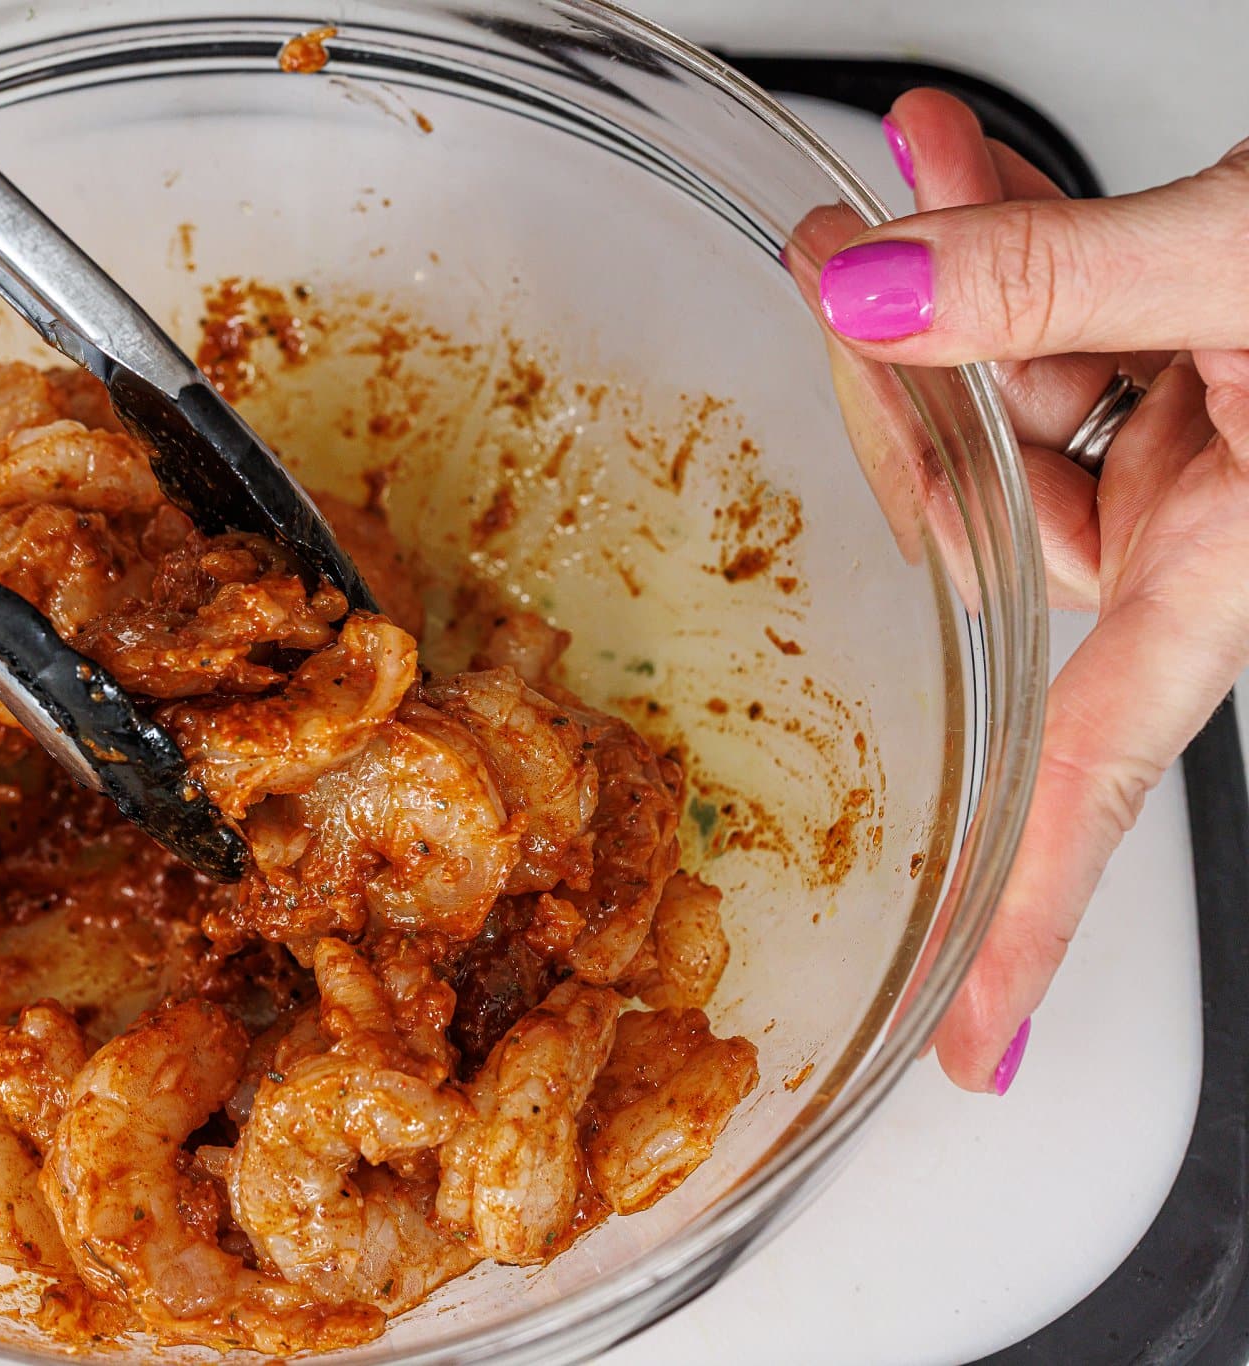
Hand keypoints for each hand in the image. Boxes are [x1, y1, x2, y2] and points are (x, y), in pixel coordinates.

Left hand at [818, 89, 1248, 1092]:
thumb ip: (1056, 280)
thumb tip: (872, 292)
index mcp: (1243, 566)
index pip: (1100, 778)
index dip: (1029, 918)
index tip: (968, 1041)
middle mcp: (1219, 527)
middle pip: (988, 529)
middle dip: (899, 401)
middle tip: (838, 274)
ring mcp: (1208, 445)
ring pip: (1012, 413)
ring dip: (943, 292)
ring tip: (895, 186)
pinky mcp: (1205, 362)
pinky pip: (1069, 325)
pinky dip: (1009, 237)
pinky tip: (952, 160)